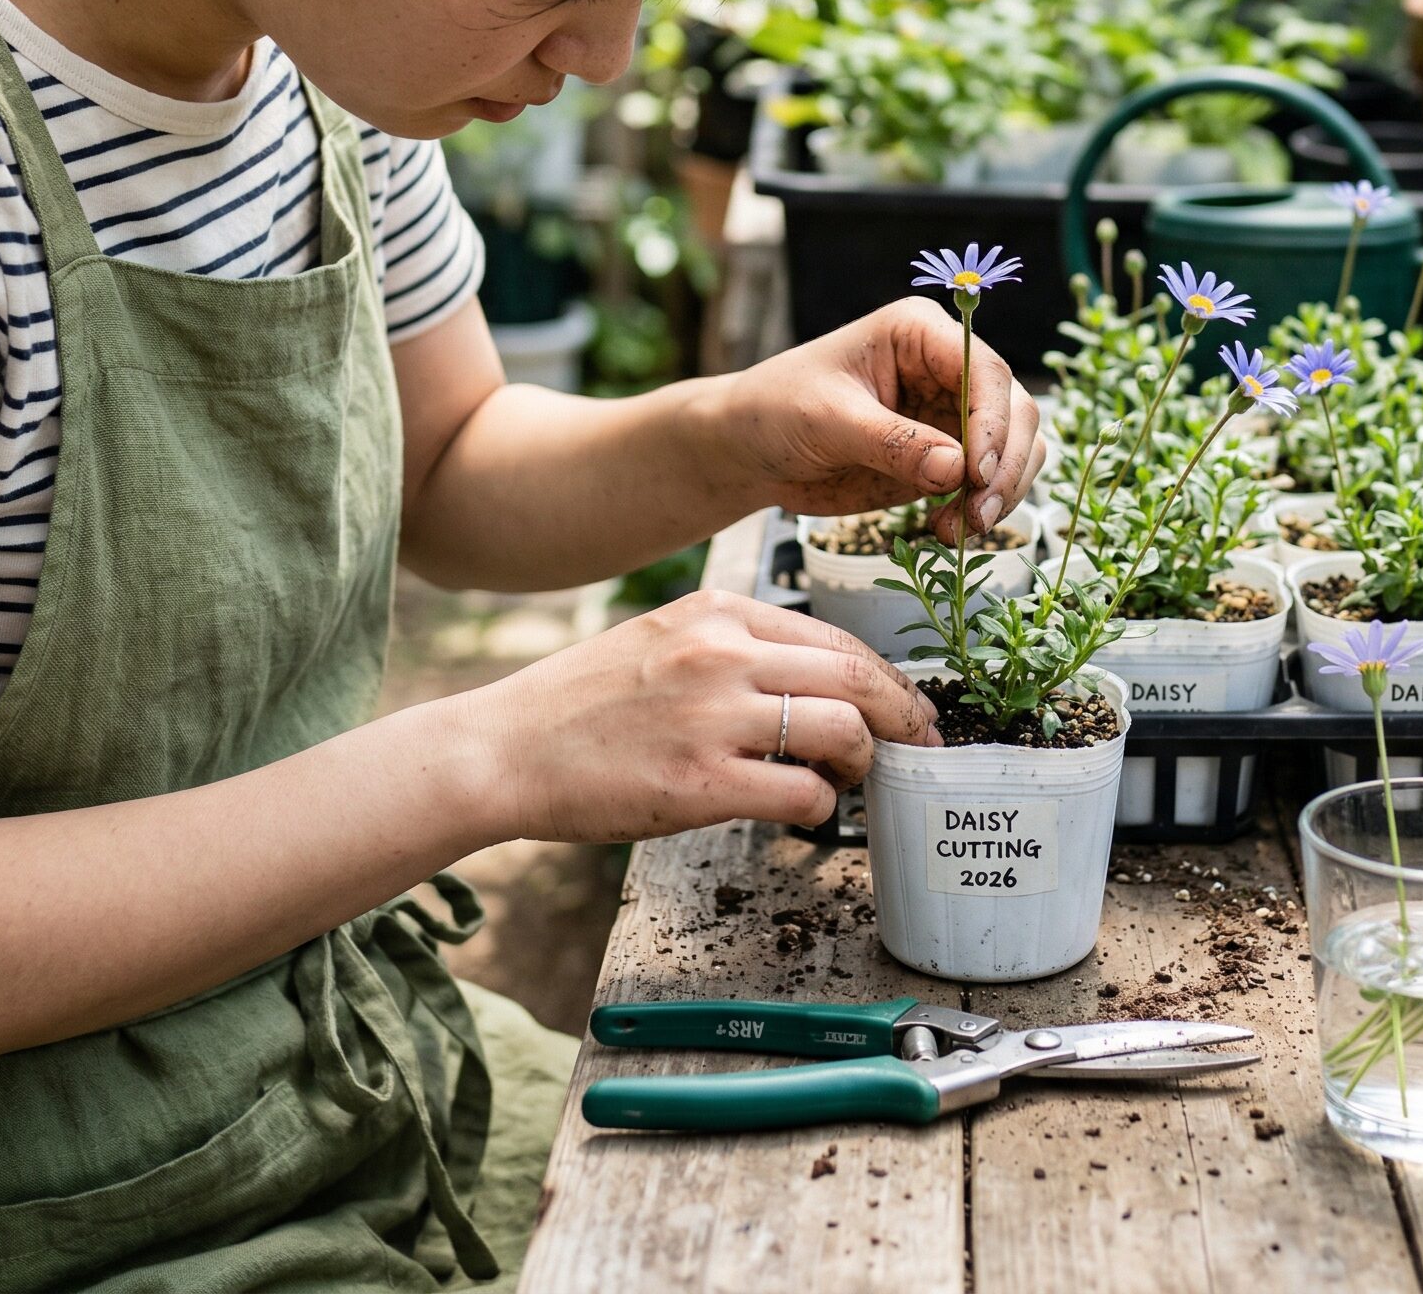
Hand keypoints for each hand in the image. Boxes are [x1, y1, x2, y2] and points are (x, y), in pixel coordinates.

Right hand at [464, 590, 942, 840]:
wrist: (505, 749)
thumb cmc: (582, 703)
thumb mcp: (665, 638)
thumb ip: (738, 648)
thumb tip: (814, 682)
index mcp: (719, 613)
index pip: (837, 640)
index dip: (887, 681)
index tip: (906, 707)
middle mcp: (723, 655)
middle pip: (857, 679)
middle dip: (903, 717)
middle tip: (917, 746)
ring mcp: (712, 718)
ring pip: (843, 731)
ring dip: (863, 763)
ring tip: (848, 780)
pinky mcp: (699, 782)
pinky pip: (801, 792)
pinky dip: (819, 806)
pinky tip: (803, 810)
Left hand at [713, 297, 1042, 536]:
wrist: (749, 449)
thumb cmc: (775, 410)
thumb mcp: (827, 419)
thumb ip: (891, 442)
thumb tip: (957, 470)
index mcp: (920, 334)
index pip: (985, 371)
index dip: (994, 423)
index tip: (978, 473)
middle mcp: (947, 369)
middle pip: (1015, 411)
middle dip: (1005, 467)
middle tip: (977, 517)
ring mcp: (951, 415)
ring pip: (1016, 450)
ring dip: (1000, 494)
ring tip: (956, 532)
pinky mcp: (946, 458)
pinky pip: (988, 483)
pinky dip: (982, 510)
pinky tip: (947, 532)